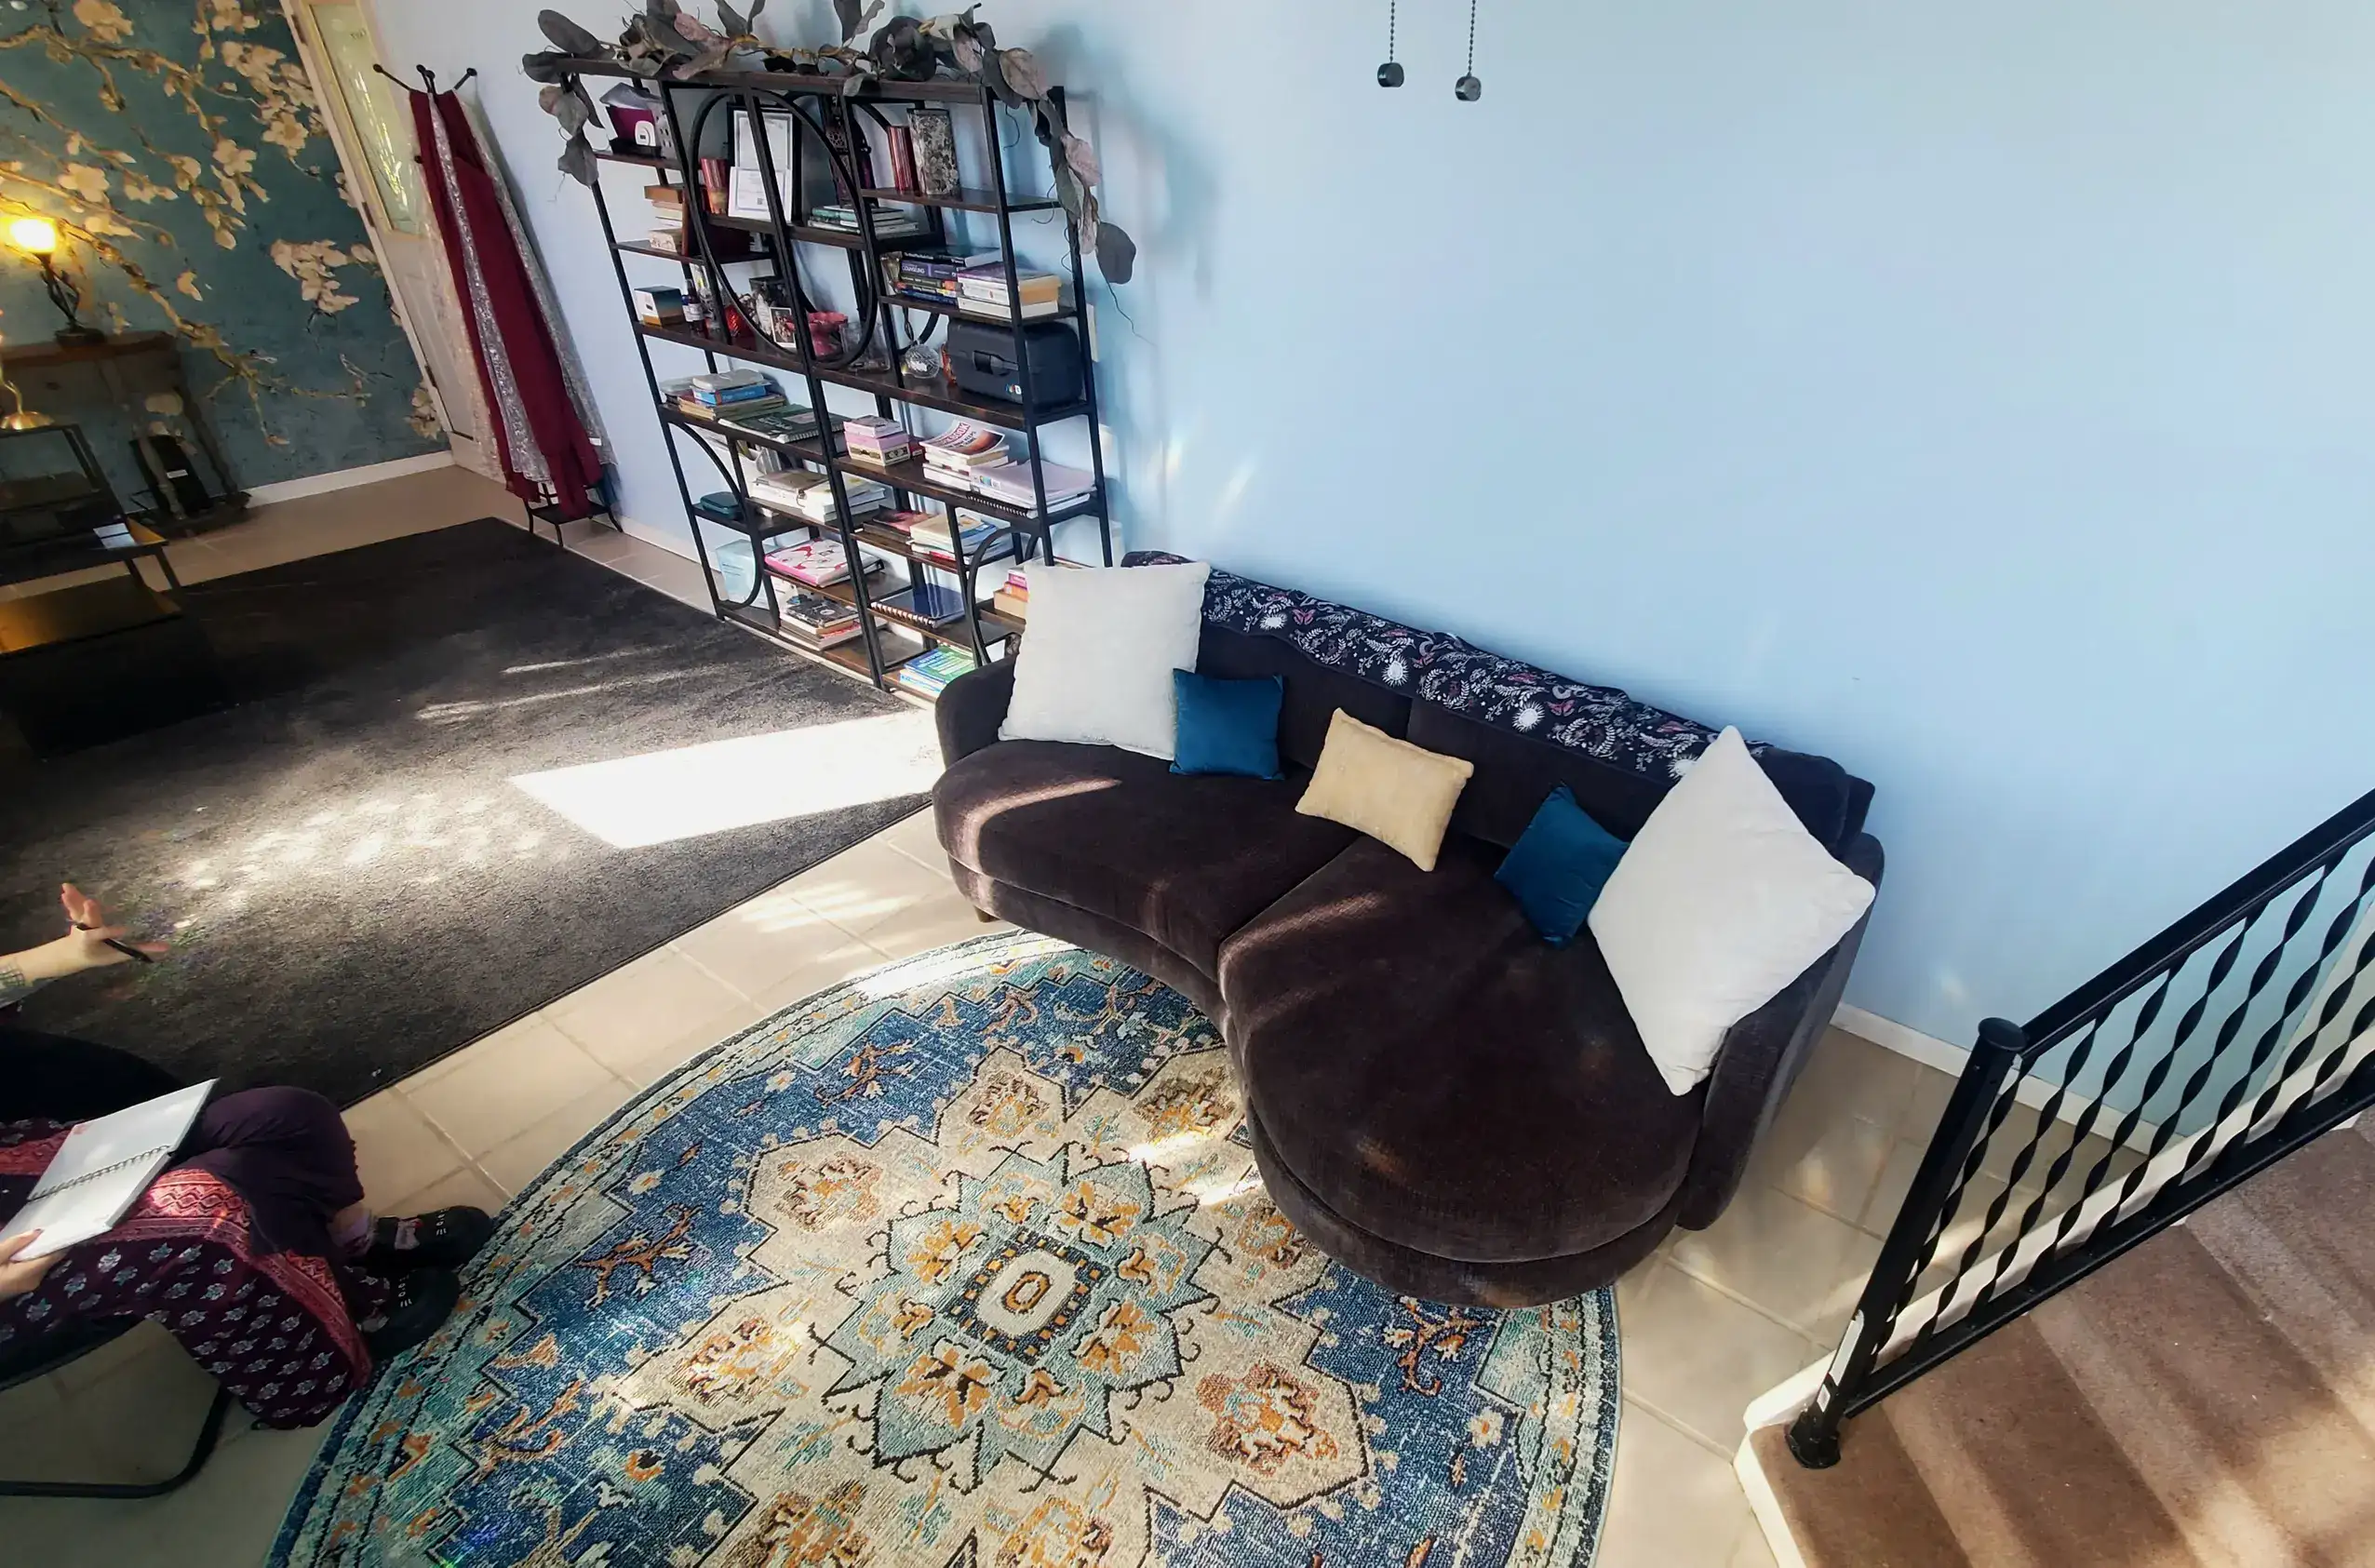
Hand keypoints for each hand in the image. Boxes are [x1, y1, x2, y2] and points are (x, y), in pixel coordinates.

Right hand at [0, 1232, 56, 1301]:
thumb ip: (16, 1243)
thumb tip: (38, 1232)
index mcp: (28, 1273)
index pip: (54, 1256)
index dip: (62, 1242)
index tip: (67, 1228)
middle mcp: (35, 1280)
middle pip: (50, 1259)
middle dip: (51, 1244)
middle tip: (53, 1227)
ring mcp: (31, 1284)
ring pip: (43, 1263)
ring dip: (43, 1251)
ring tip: (41, 1235)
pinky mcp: (25, 1285)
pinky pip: (36, 1268)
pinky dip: (35, 1258)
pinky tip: (30, 1248)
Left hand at [13, 884, 167, 982]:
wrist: (73, 954)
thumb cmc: (99, 954)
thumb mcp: (119, 956)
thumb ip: (141, 950)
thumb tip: (167, 947)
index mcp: (97, 942)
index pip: (106, 937)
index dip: (111, 933)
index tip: (123, 931)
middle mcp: (86, 932)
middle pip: (88, 922)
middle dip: (89, 913)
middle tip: (90, 903)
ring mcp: (79, 923)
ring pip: (77, 912)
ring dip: (74, 901)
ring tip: (67, 891)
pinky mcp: (76, 914)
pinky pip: (74, 904)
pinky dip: (72, 896)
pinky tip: (66, 887)